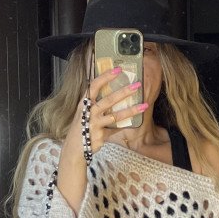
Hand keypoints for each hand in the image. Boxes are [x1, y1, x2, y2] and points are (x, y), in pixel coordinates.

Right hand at [57, 66, 147, 212]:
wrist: (74, 148)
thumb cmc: (83, 127)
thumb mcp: (86, 112)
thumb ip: (97, 104)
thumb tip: (113, 93)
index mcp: (85, 103)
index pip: (94, 86)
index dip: (105, 77)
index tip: (118, 69)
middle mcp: (89, 112)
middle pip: (108, 100)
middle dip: (123, 91)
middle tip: (137, 85)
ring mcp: (94, 124)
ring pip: (115, 116)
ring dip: (131, 110)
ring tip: (144, 105)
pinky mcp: (100, 136)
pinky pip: (116, 130)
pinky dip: (126, 127)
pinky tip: (136, 123)